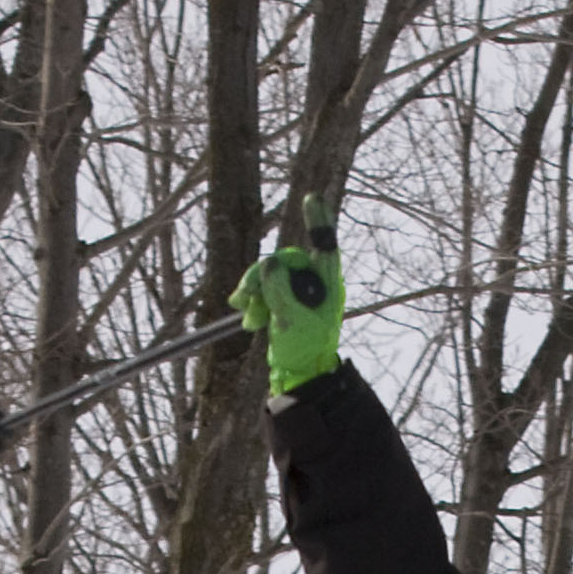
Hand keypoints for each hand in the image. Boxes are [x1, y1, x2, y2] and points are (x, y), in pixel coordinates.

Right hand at [230, 194, 344, 393]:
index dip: (318, 221)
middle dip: (260, 276)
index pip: (324, 245)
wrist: (295, 375)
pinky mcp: (280, 301)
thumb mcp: (292, 321)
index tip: (312, 198)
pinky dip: (251, 301)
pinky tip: (247, 318)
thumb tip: (268, 262)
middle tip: (244, 296)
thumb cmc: (304, 350)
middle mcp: (313, 283)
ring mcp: (296, 291)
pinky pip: (261, 289)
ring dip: (252, 291)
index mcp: (327, 284)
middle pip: (283, 260)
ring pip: (268, 273)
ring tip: (246, 313)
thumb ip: (280, 291)